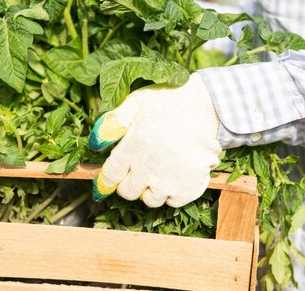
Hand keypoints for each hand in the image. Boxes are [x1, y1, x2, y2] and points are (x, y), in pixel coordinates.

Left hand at [89, 73, 221, 207]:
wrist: (209, 106)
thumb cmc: (170, 101)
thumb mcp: (137, 101)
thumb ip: (114, 121)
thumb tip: (95, 142)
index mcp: (131, 148)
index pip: (109, 177)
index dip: (108, 179)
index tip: (112, 177)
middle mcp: (147, 169)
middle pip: (128, 192)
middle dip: (129, 182)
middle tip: (140, 168)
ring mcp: (168, 181)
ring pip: (150, 200)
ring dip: (151, 189)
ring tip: (159, 171)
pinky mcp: (188, 187)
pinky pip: (172, 202)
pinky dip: (172, 193)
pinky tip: (175, 175)